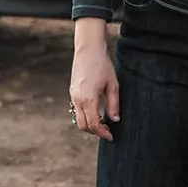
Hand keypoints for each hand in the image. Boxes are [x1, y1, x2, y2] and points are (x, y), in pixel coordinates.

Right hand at [70, 19, 120, 140]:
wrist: (88, 50)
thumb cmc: (102, 65)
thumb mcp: (113, 85)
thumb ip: (114, 104)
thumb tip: (115, 120)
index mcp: (88, 99)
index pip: (93, 124)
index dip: (102, 133)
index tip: (111, 136)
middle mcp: (78, 99)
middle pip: (83, 125)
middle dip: (95, 131)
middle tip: (108, 131)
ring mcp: (73, 96)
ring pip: (78, 118)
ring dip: (89, 124)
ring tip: (103, 122)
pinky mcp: (72, 92)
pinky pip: (77, 110)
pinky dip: (85, 115)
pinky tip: (96, 112)